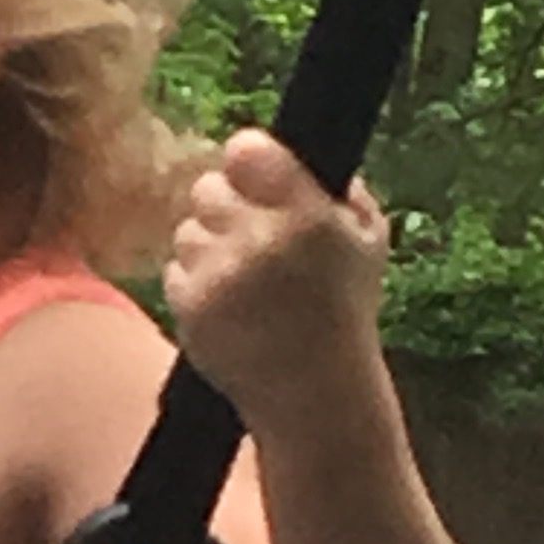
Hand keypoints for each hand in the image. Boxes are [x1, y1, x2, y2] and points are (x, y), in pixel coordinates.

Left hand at [161, 135, 386, 430]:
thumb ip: (340, 188)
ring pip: (189, 229)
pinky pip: (176, 269)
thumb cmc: (343, 309)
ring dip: (210, 247)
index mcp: (305, 216)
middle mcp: (258, 241)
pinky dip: (196, 283)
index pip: (245, 150)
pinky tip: (230, 305)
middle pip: (208, 188)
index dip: (248, 161)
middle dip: (228, 207)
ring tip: (244, 280)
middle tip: (252, 235)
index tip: (256, 175)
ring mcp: (219, 276)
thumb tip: (297, 153)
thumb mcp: (367, 240)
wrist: (314, 392)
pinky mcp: (190, 307)